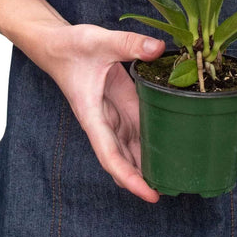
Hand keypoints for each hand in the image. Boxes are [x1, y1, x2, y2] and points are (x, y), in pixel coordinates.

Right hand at [38, 24, 164, 202]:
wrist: (57, 44)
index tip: (150, 195)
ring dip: (150, 162)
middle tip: (177, 188)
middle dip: (145, 178)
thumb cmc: (70, 47)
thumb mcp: (100, 41)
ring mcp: (114, 115)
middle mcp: (104, 122)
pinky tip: (172, 144)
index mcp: (93, 116)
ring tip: (179, 174)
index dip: (130, 178)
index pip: (111, 156)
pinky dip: (152, 140)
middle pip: (124, 160)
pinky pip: (138, 128)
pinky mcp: (122, 104)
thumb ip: (129, 44)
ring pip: (132, 147)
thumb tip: (158, 48)